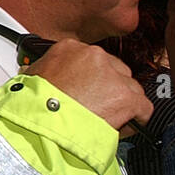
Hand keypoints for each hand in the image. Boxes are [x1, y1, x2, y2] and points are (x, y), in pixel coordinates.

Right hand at [26, 38, 152, 130]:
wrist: (42, 122)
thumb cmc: (32, 103)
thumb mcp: (30, 77)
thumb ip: (44, 72)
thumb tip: (38, 75)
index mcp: (70, 48)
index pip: (93, 60)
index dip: (92, 78)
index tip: (86, 90)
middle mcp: (94, 56)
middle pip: (115, 71)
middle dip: (109, 89)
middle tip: (96, 106)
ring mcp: (113, 76)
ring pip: (130, 89)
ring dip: (121, 104)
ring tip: (105, 119)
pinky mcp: (127, 97)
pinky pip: (144, 109)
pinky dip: (136, 120)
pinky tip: (121, 126)